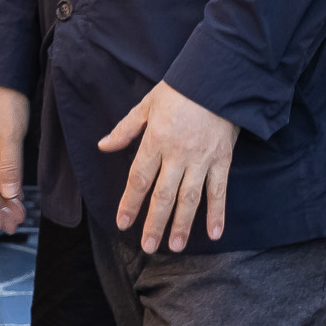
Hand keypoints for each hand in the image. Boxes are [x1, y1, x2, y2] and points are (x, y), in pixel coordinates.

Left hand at [98, 81, 237, 252]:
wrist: (215, 79)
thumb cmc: (179, 90)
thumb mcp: (146, 105)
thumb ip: (125, 129)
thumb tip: (103, 146)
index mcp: (156, 140)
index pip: (139, 178)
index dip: (130, 202)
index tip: (122, 222)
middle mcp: (177, 154)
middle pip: (163, 195)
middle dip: (154, 223)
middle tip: (148, 247)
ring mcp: (201, 159)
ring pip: (190, 199)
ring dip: (182, 225)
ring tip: (176, 247)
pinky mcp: (223, 160)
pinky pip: (219, 191)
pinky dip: (218, 213)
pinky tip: (215, 234)